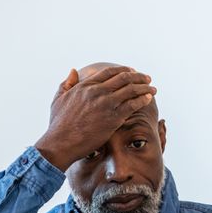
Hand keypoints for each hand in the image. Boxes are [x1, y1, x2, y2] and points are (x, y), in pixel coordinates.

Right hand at [35, 65, 156, 170]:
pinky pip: (133, 105)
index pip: (109, 72)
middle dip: (139, 76)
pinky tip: (148, 99)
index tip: (132, 71)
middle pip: (124, 78)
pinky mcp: (113, 119)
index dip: (124, 70)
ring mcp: (106, 104)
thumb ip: (67, 83)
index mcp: (85, 86)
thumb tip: (73, 71)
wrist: (61, 143)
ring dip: (145, 87)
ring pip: (131, 90)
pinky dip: (142, 100)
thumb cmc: (58, 124)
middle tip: (147, 78)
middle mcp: (97, 92)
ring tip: (153, 88)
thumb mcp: (59, 99)